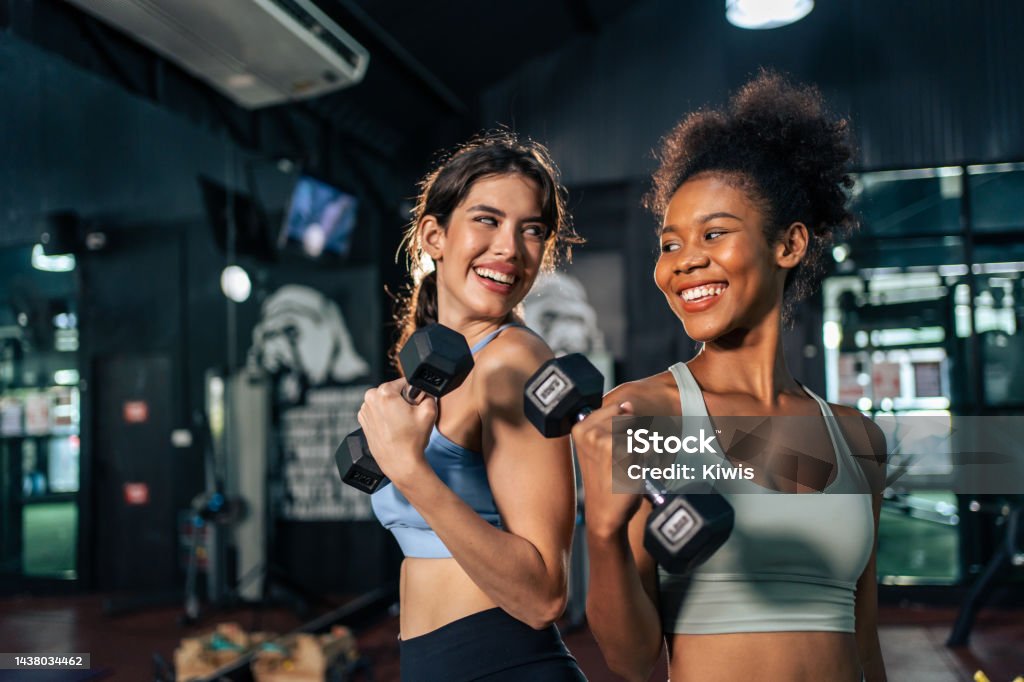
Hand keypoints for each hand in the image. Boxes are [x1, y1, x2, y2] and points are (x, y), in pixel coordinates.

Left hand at [357, 378, 436, 487]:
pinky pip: (377, 411)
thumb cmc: (412, 441)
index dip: (413, 393)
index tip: (415, 405)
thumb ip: (428, 392)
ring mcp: (365, 411)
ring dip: (393, 408)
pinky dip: (385, 417)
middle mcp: (370, 399)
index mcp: (384, 392)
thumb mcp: (429, 411)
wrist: (400, 463)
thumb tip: (423, 389)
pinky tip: (393, 428)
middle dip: (402, 400)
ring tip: (401, 424)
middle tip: (409, 416)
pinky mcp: (363, 421)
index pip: (404, 382)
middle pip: (392, 391)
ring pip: (384, 401)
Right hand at [572, 400, 641, 537]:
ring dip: (638, 449)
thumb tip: (627, 404)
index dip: (622, 428)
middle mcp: (588, 431)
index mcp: (579, 428)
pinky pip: (645, 444)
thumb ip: (611, 423)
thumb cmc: (605, 481)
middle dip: (631, 438)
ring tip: (624, 466)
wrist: (605, 512)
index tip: (613, 450)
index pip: (614, 409)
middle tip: (619, 461)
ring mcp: (603, 440)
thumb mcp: (599, 448)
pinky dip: (646, 458)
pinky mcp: (621, 450)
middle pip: (626, 417)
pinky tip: (631, 472)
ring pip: (636, 431)